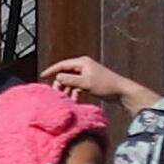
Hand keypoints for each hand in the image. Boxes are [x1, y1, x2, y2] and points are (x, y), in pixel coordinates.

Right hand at [42, 55, 157, 114]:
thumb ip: (70, 80)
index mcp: (82, 63)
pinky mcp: (90, 82)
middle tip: (56, 94)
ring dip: (67, 90)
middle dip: (60, 83)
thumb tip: (57, 78)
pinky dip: (74, 93)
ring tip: (64, 99)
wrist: (121, 91)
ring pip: (71, 81)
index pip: (62, 65)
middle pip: (66, 73)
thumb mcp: (85, 83)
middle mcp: (84, 66)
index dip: (52, 70)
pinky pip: (77, 87)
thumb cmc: (105, 85)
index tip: (42, 76)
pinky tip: (73, 101)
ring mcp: (87, 74)